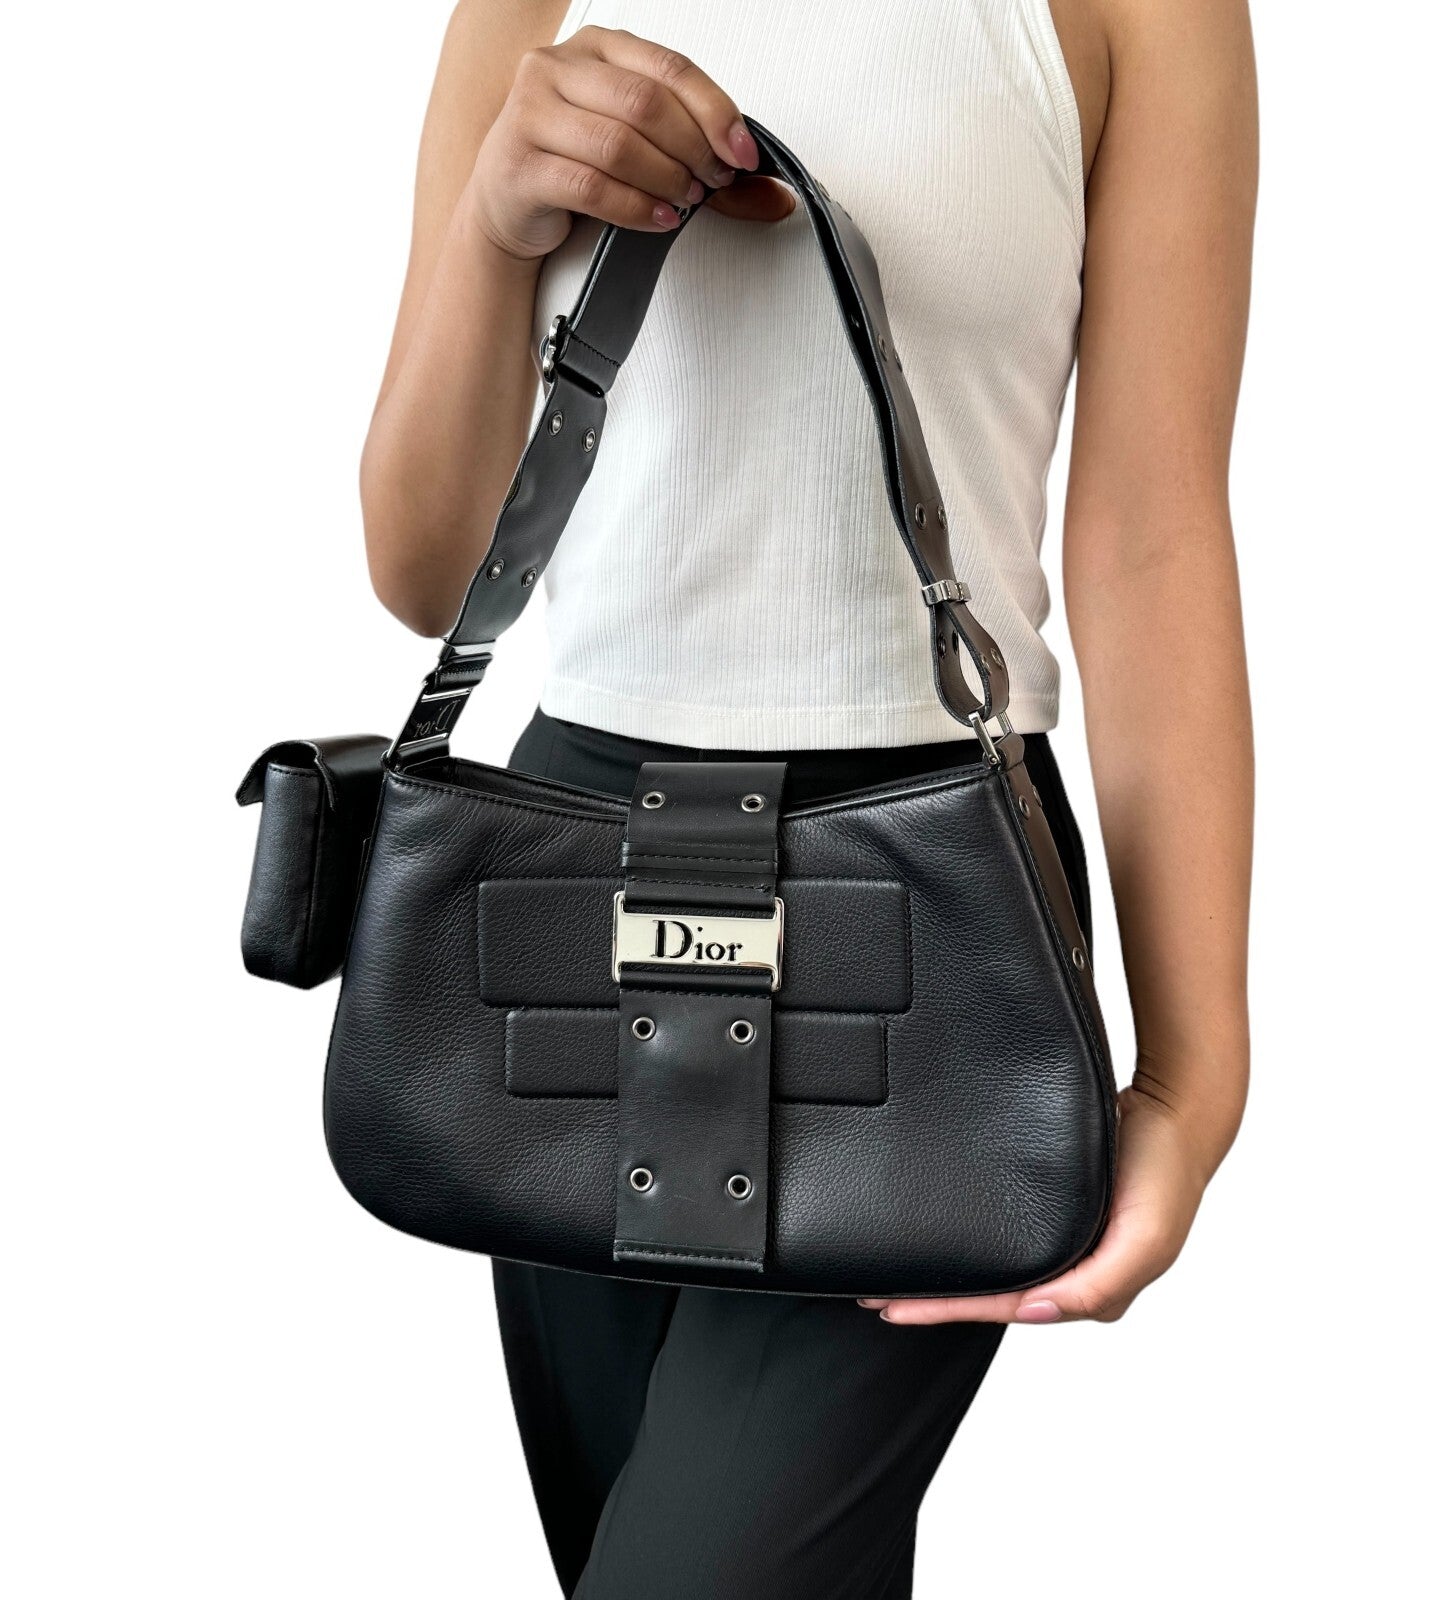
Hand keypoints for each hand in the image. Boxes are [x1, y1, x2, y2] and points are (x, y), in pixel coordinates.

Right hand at [470, 26, 794, 260]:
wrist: (505, 204)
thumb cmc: (573, 165)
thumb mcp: (640, 149)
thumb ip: (703, 162)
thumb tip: (773, 193)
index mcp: (596, 48)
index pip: (669, 68)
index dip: (715, 110)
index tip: (743, 152)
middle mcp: (557, 69)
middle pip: (646, 104)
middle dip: (692, 148)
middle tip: (713, 181)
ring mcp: (531, 114)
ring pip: (619, 145)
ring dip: (666, 179)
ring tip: (686, 199)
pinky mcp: (520, 166)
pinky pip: (591, 187)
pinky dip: (635, 207)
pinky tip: (659, 218)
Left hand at [860, 1082, 1229, 1325]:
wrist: (1174, 1110)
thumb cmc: (1166, 1173)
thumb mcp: (1147, 1238)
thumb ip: (1099, 1284)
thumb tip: (1037, 1308)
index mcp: (1092, 1290)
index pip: (1005, 1308)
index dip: (949, 1310)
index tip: (895, 1307)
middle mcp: (1073, 1273)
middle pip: (992, 1296)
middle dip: (936, 1301)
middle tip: (876, 1297)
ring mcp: (1063, 1243)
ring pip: (993, 1271)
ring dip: (946, 1276)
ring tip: (894, 1278)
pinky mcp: (1054, 1210)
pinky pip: (1002, 1237)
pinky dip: (968, 1245)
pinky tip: (942, 1243)